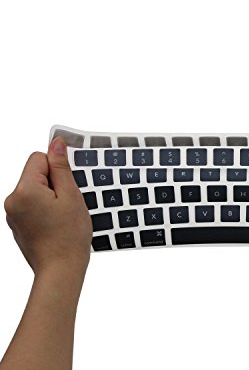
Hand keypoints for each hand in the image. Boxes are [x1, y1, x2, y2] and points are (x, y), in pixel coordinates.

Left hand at [4, 137, 91, 276]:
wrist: (60, 270)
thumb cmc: (68, 236)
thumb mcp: (71, 195)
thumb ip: (61, 167)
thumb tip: (56, 143)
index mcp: (23, 191)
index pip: (39, 158)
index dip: (58, 168)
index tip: (69, 184)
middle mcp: (12, 201)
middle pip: (36, 174)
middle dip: (55, 183)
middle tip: (68, 202)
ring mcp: (13, 214)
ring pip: (36, 190)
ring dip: (52, 196)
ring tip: (63, 215)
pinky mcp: (18, 224)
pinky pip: (33, 204)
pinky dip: (46, 208)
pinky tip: (57, 222)